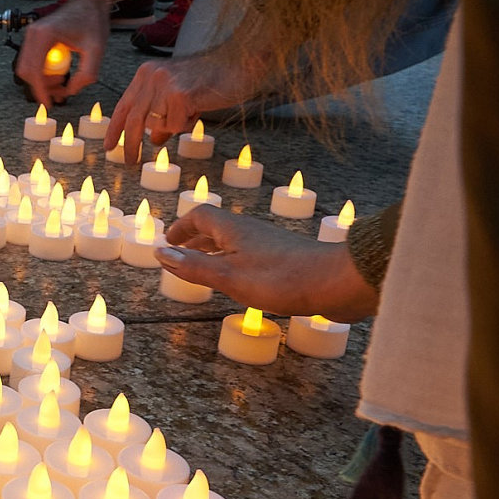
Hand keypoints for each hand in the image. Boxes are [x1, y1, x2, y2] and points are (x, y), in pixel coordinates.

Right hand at [13, 0, 118, 107]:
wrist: (89, 1)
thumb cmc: (92, 19)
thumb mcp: (96, 50)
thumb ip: (86, 74)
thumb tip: (71, 90)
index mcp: (45, 35)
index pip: (34, 71)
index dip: (41, 91)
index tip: (48, 103)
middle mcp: (33, 34)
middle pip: (26, 71)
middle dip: (41, 87)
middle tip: (59, 92)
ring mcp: (31, 35)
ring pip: (26, 68)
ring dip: (41, 81)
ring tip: (61, 82)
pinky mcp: (34, 38)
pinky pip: (32, 62)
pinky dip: (42, 73)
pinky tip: (58, 74)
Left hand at [105, 48, 252, 161]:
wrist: (241, 61)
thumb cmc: (213, 78)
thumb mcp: (180, 96)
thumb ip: (163, 115)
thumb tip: (152, 139)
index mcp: (146, 73)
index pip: (123, 106)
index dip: (114, 129)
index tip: (109, 147)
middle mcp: (151, 76)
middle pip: (133, 120)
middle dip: (131, 144)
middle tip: (131, 161)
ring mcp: (164, 84)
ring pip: (157, 125)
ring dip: (174, 126)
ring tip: (192, 111)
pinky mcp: (180, 94)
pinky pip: (176, 125)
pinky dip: (187, 124)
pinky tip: (199, 108)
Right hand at [156, 206, 378, 320]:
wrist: (337, 282)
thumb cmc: (282, 278)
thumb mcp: (229, 276)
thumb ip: (194, 266)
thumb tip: (160, 253)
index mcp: (235, 230)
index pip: (201, 216)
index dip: (182, 227)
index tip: (168, 243)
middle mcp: (251, 232)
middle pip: (217, 228)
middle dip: (195, 240)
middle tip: (180, 255)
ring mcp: (270, 245)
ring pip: (234, 243)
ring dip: (214, 253)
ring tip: (203, 270)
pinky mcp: (285, 260)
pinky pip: (250, 257)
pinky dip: (234, 265)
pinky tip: (239, 282)